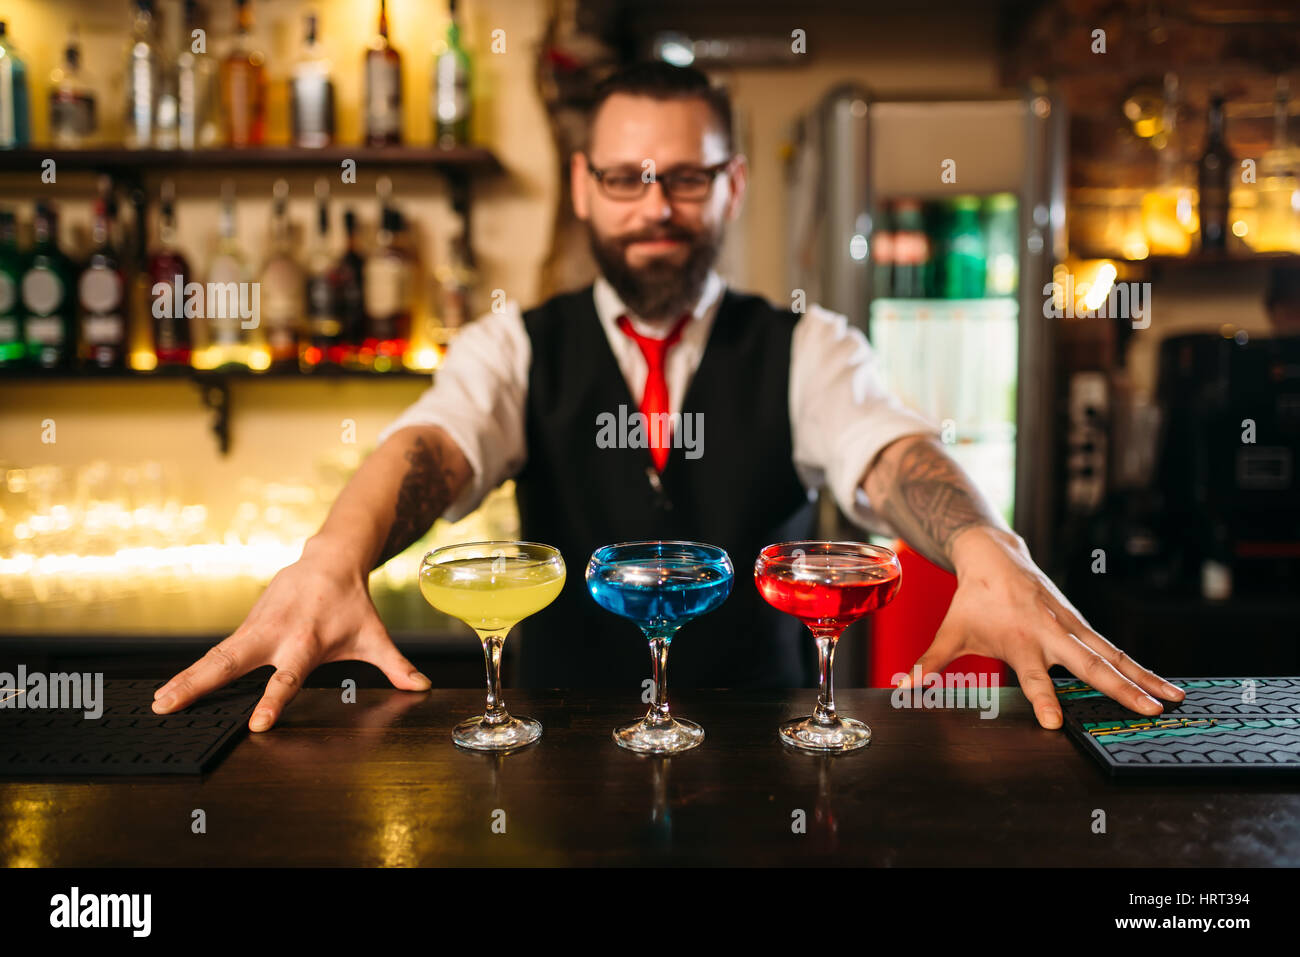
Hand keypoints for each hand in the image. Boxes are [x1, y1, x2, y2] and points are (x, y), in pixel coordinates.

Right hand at [151, 542, 430, 730]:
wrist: (329, 560)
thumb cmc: (352, 604)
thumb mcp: (375, 636)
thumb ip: (396, 665)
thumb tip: (421, 687)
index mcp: (306, 641)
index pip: (288, 676)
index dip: (273, 700)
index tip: (257, 724)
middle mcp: (274, 635)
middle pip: (233, 663)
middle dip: (201, 685)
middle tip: (170, 707)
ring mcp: (255, 629)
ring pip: (215, 656)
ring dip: (186, 679)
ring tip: (158, 705)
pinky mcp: (244, 627)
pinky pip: (215, 652)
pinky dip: (192, 671)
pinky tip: (171, 692)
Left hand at [897, 526, 1184, 729]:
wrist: (995, 556)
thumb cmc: (972, 600)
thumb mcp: (950, 631)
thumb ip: (930, 662)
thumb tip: (904, 685)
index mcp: (1019, 640)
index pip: (1032, 676)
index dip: (1043, 698)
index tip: (1056, 723)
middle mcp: (1050, 633)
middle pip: (1089, 665)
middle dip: (1120, 688)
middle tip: (1148, 711)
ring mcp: (1071, 626)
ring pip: (1112, 655)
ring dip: (1144, 677)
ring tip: (1174, 699)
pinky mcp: (1080, 623)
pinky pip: (1113, 648)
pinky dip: (1139, 665)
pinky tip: (1162, 683)